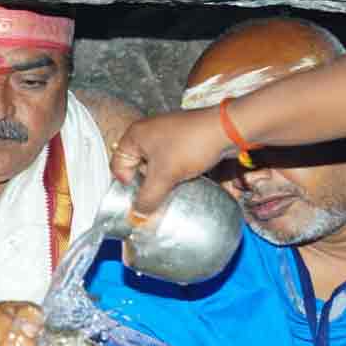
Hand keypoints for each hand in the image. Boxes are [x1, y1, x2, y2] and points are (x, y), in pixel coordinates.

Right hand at [111, 105, 228, 215]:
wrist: (226, 129)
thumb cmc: (190, 146)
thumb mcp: (164, 176)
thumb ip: (147, 198)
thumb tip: (137, 216)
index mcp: (134, 135)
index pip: (118, 166)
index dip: (127, 185)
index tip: (142, 196)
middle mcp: (146, 132)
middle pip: (136, 166)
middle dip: (145, 184)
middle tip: (156, 195)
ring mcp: (164, 134)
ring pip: (154, 165)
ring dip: (161, 179)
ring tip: (172, 188)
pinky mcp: (181, 138)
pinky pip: (169, 160)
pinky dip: (173, 171)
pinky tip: (183, 180)